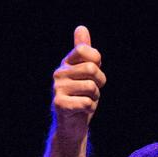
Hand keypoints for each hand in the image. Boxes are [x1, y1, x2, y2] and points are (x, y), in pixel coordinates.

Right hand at [52, 25, 106, 140]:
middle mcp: (59, 73)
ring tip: (86, 102)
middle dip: (99, 83)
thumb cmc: (81, 98)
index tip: (94, 75)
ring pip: (91, 87)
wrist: (72, 127)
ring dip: (95, 98)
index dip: (97, 63)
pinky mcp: (59, 105)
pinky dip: (90, 109)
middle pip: (92, 69)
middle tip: (92, 92)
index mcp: (66, 63)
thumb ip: (85, 53)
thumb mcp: (86, 74)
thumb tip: (81, 28)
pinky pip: (86, 103)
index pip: (86, 51)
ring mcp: (58, 89)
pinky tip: (82, 111)